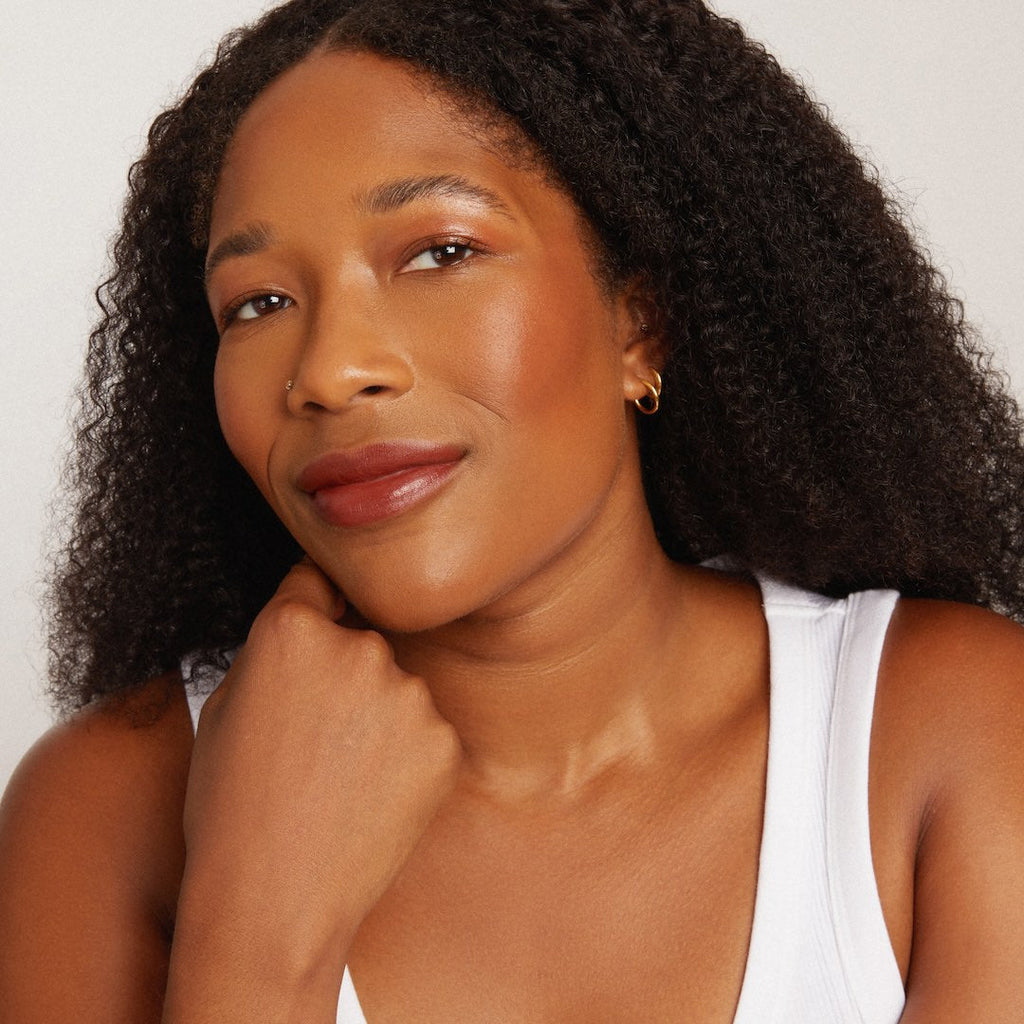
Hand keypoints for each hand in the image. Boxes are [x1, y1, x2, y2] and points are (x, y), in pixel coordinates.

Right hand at [165, 560, 460, 1019]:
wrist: (271, 905)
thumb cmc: (231, 808)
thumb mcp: (224, 707)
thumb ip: (273, 649)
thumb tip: (312, 617)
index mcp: (291, 630)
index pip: (317, 581)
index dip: (316, 607)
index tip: (321, 621)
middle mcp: (359, 647)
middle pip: (361, 638)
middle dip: (344, 673)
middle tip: (314, 740)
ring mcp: (409, 695)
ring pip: (396, 687)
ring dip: (378, 716)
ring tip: (338, 777)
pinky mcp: (443, 741)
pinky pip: (425, 731)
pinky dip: (406, 756)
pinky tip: (370, 796)